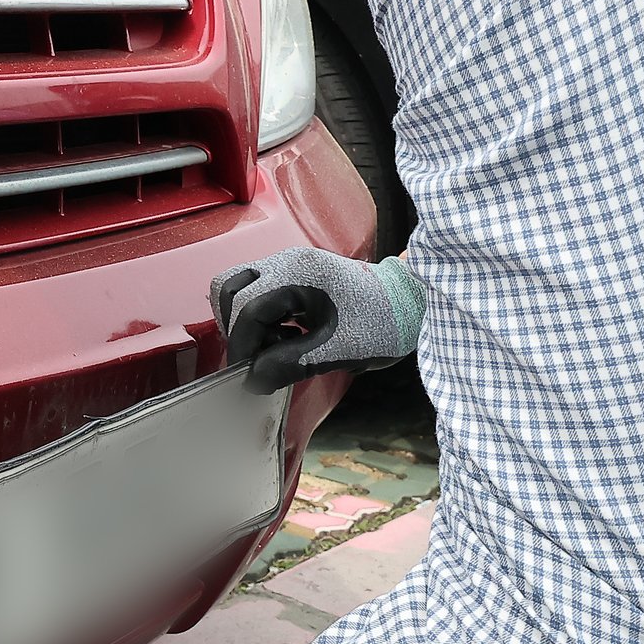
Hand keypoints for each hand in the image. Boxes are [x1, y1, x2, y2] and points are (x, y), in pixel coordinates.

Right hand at [210, 249, 424, 393]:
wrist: (413, 303)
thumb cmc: (382, 325)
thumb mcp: (337, 351)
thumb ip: (289, 364)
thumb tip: (251, 381)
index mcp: (298, 273)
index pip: (245, 306)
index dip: (240, 345)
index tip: (248, 376)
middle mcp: (287, 261)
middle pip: (230, 288)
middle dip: (236, 328)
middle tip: (257, 359)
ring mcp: (289, 265)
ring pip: (239, 287)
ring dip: (245, 322)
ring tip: (274, 348)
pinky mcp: (294, 275)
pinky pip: (257, 291)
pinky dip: (259, 317)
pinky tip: (285, 338)